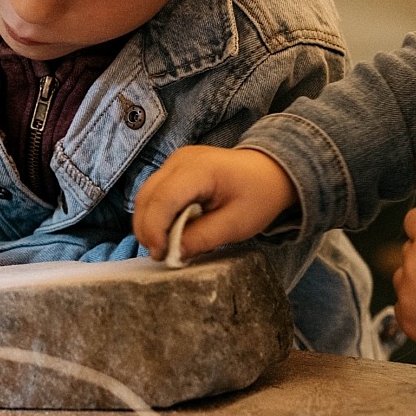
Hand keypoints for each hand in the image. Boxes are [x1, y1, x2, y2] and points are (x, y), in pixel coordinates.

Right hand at [132, 145, 295, 261]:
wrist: (270, 171)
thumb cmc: (258, 195)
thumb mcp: (237, 224)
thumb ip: (203, 237)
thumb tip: (174, 252)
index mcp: (199, 169)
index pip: (163, 199)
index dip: (155, 229)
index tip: (161, 255)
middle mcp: (180, 160)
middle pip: (147, 196)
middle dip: (147, 229)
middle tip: (162, 255)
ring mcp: (174, 161)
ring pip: (145, 195)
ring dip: (149, 223)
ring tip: (166, 245)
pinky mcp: (173, 168)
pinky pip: (154, 193)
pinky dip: (157, 215)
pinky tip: (171, 230)